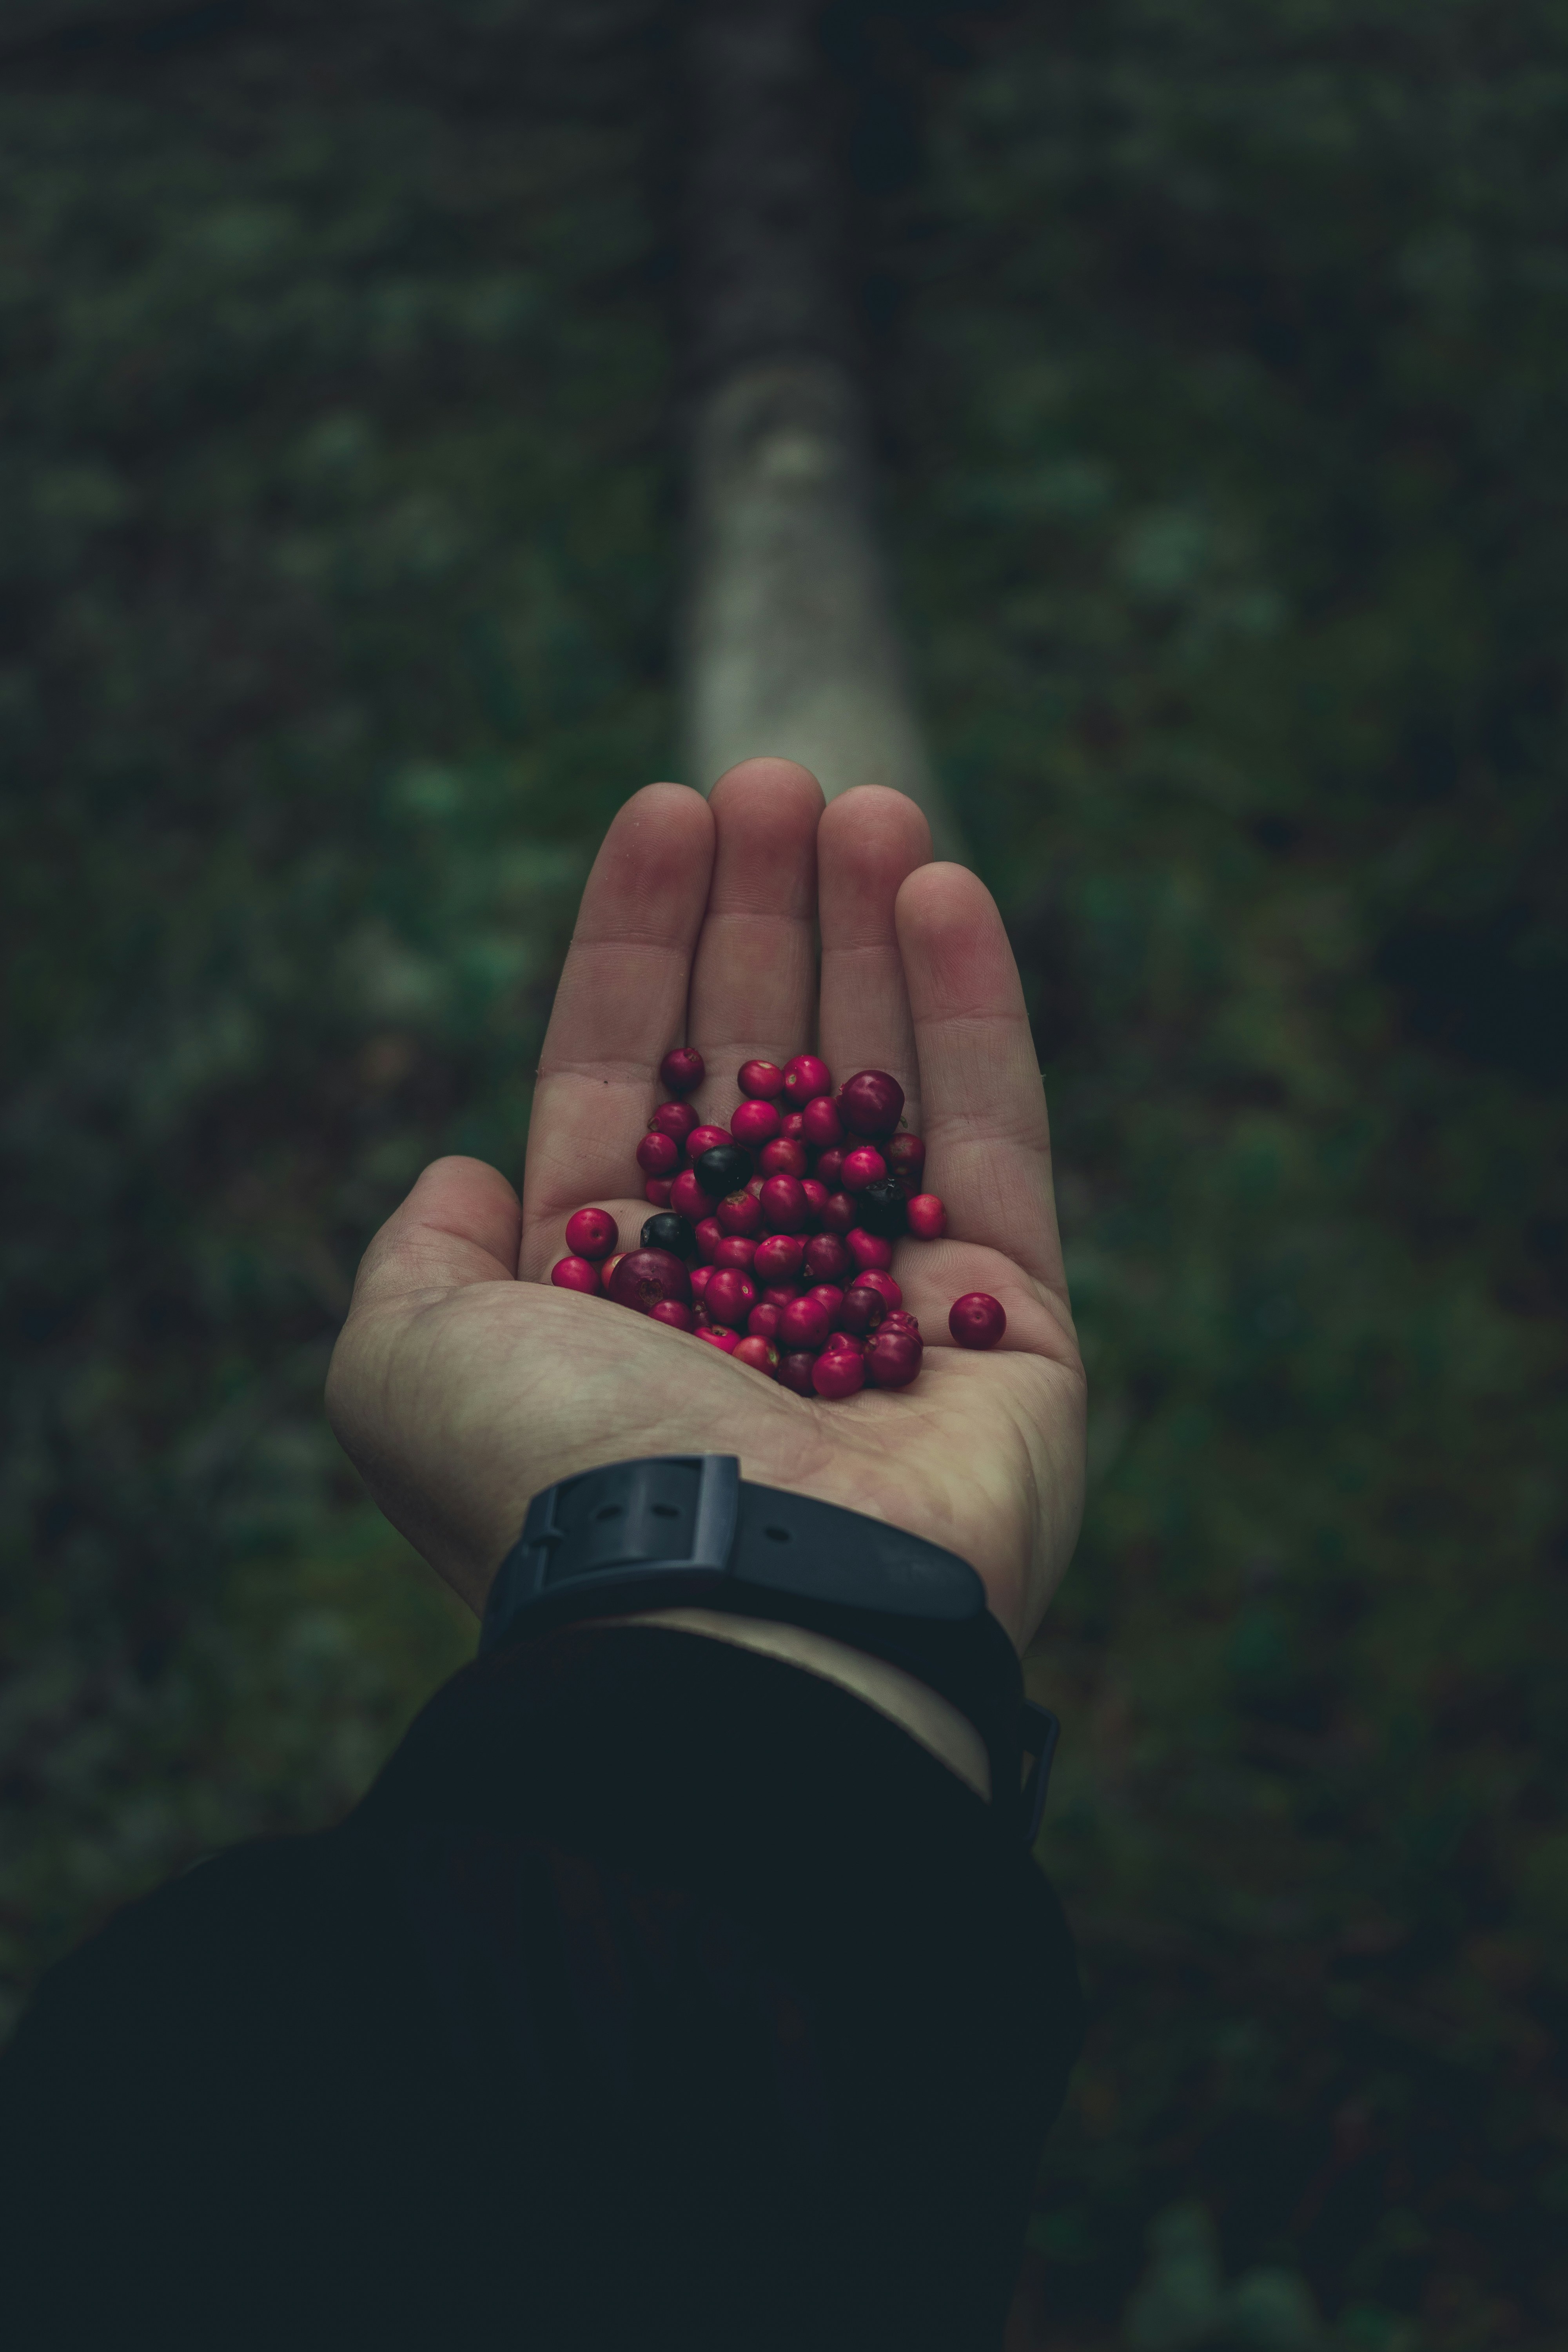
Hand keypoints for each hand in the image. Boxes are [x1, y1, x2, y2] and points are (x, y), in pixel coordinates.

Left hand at [326, 761, 1084, 1653]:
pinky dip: (978, 1013)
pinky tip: (948, 886)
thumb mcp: (401, 1368)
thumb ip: (410, 1264)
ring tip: (869, 799)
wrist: (741, 1623)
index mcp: (614, 1295)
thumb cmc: (562, 1484)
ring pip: (882, 1080)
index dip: (642, 941)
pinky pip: (999, 1140)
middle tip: (777, 777)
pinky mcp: (1016, 1329)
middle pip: (758, 1060)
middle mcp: (750, 1291)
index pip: (628, 1079)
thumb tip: (468, 1175)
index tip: (666, 805)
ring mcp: (890, 1307)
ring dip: (873, 932)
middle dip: (764, 913)